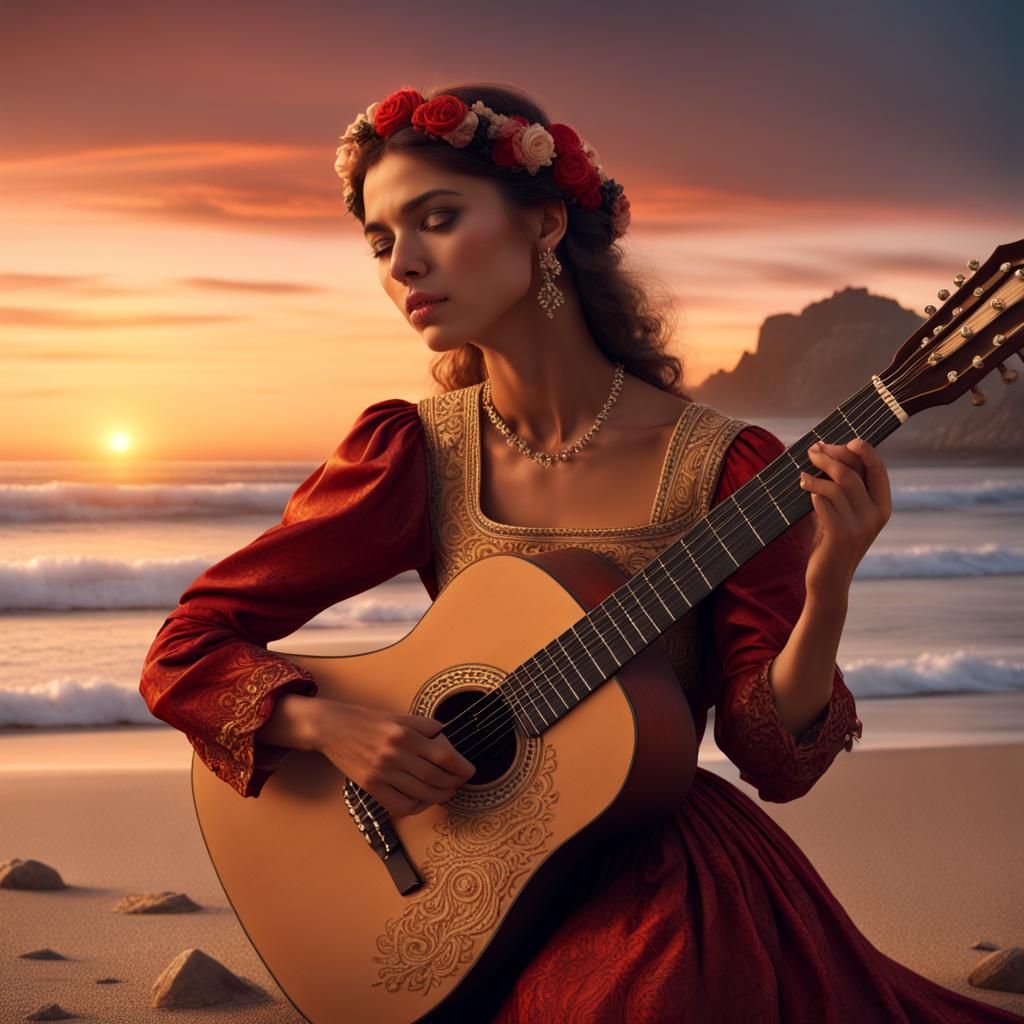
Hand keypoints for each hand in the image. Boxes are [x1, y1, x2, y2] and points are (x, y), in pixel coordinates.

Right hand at [316, 702, 475, 818]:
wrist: (332, 727)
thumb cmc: (367, 721)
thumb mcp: (399, 716)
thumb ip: (425, 727)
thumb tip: (447, 741)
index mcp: (405, 734)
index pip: (444, 756)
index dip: (461, 767)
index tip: (469, 771)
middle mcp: (395, 754)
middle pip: (436, 777)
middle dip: (453, 784)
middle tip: (459, 783)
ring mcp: (382, 772)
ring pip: (421, 794)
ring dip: (439, 797)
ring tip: (445, 792)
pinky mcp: (370, 787)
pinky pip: (400, 805)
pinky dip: (416, 806)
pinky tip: (421, 800)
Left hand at [799, 438, 891, 599]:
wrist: (828, 581)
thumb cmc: (831, 543)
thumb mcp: (842, 514)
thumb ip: (841, 490)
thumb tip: (825, 453)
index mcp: (882, 507)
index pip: (878, 469)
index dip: (863, 450)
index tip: (843, 440)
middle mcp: (876, 516)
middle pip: (853, 473)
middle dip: (831, 456)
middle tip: (812, 450)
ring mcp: (860, 527)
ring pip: (836, 486)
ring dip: (816, 473)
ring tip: (801, 472)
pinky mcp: (840, 535)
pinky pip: (823, 503)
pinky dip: (811, 491)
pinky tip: (802, 486)